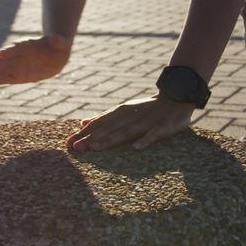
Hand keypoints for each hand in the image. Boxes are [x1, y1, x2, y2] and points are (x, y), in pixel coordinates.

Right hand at [0, 34, 70, 86]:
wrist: (53, 54)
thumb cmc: (57, 47)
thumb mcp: (60, 43)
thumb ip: (57, 41)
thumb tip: (55, 38)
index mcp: (27, 46)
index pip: (17, 48)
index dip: (10, 51)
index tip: (1, 54)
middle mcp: (18, 55)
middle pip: (6, 61)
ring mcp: (15, 65)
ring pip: (2, 71)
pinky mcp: (15, 75)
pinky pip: (3, 79)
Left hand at [67, 94, 195, 152]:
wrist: (176, 98)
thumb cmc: (147, 109)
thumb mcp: (124, 110)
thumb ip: (103, 118)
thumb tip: (81, 123)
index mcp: (121, 112)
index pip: (100, 122)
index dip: (85, 132)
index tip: (69, 142)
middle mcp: (131, 116)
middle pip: (109, 128)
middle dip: (92, 138)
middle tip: (76, 148)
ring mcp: (147, 122)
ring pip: (127, 131)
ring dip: (111, 139)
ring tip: (96, 147)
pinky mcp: (163, 127)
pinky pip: (154, 135)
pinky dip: (145, 140)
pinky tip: (136, 148)